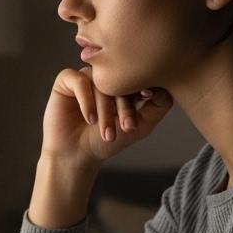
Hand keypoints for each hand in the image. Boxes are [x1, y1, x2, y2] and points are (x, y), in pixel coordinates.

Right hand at [41, 67, 173, 166]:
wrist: (77, 155)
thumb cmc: (107, 141)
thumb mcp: (141, 126)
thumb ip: (159, 106)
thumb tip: (166, 87)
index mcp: (122, 83)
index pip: (135, 78)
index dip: (143, 88)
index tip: (147, 99)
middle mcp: (104, 77)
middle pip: (118, 80)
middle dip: (124, 106)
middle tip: (127, 129)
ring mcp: (86, 77)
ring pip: (99, 83)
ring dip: (105, 110)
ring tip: (106, 133)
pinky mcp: (66, 80)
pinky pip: (80, 81)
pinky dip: (86, 100)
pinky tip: (89, 119)